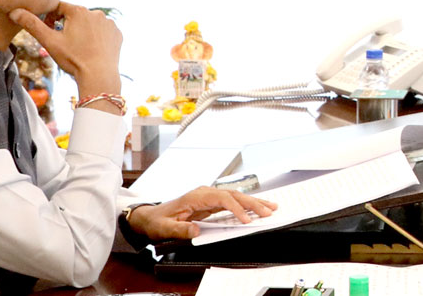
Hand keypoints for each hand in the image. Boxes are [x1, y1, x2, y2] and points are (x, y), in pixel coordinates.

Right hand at [9, 2, 122, 96]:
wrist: (99, 76)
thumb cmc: (73, 59)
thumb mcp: (49, 42)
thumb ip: (32, 24)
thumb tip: (14, 12)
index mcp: (78, 11)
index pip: (59, 8)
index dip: (51, 19)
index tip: (50, 32)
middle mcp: (96, 12)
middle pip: (75, 16)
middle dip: (67, 26)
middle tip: (64, 43)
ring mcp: (109, 23)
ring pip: (89, 24)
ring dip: (83, 31)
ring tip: (78, 48)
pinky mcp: (117, 34)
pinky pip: (103, 32)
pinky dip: (97, 38)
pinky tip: (92, 49)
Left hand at [127, 186, 277, 240]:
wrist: (152, 217)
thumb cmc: (159, 221)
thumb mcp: (165, 228)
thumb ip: (180, 230)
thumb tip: (195, 230)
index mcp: (196, 196)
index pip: (222, 199)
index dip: (236, 208)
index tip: (246, 220)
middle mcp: (204, 193)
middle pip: (233, 195)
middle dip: (252, 202)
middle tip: (269, 211)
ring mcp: (209, 197)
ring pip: (235, 196)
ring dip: (253, 202)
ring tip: (271, 206)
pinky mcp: (211, 203)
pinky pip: (232, 203)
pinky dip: (246, 206)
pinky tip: (257, 209)